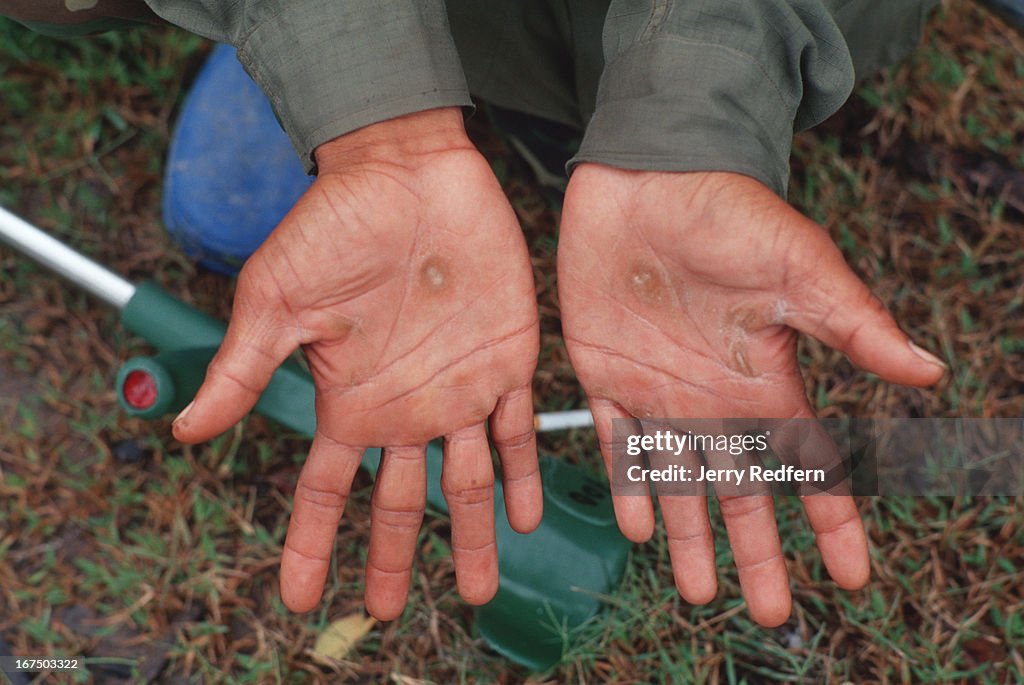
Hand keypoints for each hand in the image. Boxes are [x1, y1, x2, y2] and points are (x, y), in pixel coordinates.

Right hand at [172, 108, 541, 618]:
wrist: (408, 171)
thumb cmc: (334, 225)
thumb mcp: (278, 299)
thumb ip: (243, 369)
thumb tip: (185, 433)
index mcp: (349, 400)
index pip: (323, 491)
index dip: (309, 545)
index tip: (298, 600)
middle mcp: (404, 407)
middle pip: (397, 503)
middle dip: (392, 559)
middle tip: (384, 612)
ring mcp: (458, 388)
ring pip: (466, 483)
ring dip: (472, 536)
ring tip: (476, 589)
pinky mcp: (507, 359)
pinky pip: (519, 432)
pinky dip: (524, 475)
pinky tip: (528, 516)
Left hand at [557, 165, 945, 625]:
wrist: (647, 177)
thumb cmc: (728, 214)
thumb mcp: (799, 267)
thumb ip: (853, 324)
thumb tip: (928, 373)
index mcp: (766, 379)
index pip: (806, 465)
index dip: (830, 519)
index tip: (853, 575)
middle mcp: (714, 397)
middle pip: (741, 491)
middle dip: (756, 550)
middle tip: (771, 613)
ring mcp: (660, 389)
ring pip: (678, 481)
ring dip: (688, 536)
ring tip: (698, 591)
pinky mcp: (607, 371)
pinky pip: (616, 443)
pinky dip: (627, 485)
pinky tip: (636, 527)